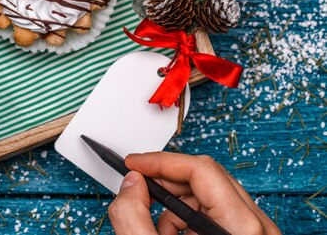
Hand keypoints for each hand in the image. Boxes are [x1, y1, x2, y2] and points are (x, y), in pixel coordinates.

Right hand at [108, 152, 280, 234]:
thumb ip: (133, 217)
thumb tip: (131, 183)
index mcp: (240, 228)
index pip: (199, 169)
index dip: (159, 162)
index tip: (133, 164)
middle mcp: (258, 228)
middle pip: (207, 178)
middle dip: (165, 184)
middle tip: (138, 192)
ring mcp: (258, 234)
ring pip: (212, 195)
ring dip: (176, 206)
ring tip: (157, 229)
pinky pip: (219, 213)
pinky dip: (190, 220)